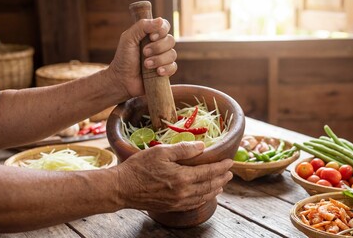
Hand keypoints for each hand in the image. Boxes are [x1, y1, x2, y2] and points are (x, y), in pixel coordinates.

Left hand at [107, 18, 176, 97]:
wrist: (122, 80)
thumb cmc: (124, 58)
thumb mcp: (128, 39)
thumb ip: (142, 27)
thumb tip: (160, 20)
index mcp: (150, 35)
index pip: (165, 26)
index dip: (162, 30)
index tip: (151, 37)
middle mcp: (159, 45)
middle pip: (170, 40)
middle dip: (158, 47)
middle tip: (144, 53)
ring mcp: (163, 58)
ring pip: (172, 54)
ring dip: (159, 59)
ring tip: (146, 65)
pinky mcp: (165, 71)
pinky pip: (174, 67)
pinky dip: (166, 69)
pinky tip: (157, 72)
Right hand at [115, 142, 232, 211]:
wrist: (122, 188)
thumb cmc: (139, 167)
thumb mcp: (161, 152)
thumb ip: (183, 149)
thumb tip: (202, 146)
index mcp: (183, 177)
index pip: (209, 172)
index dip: (221, 167)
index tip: (230, 162)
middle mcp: (184, 192)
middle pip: (209, 185)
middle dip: (222, 178)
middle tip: (230, 173)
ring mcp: (178, 201)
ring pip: (203, 196)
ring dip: (215, 189)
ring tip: (222, 184)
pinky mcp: (172, 207)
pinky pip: (194, 204)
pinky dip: (204, 198)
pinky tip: (206, 195)